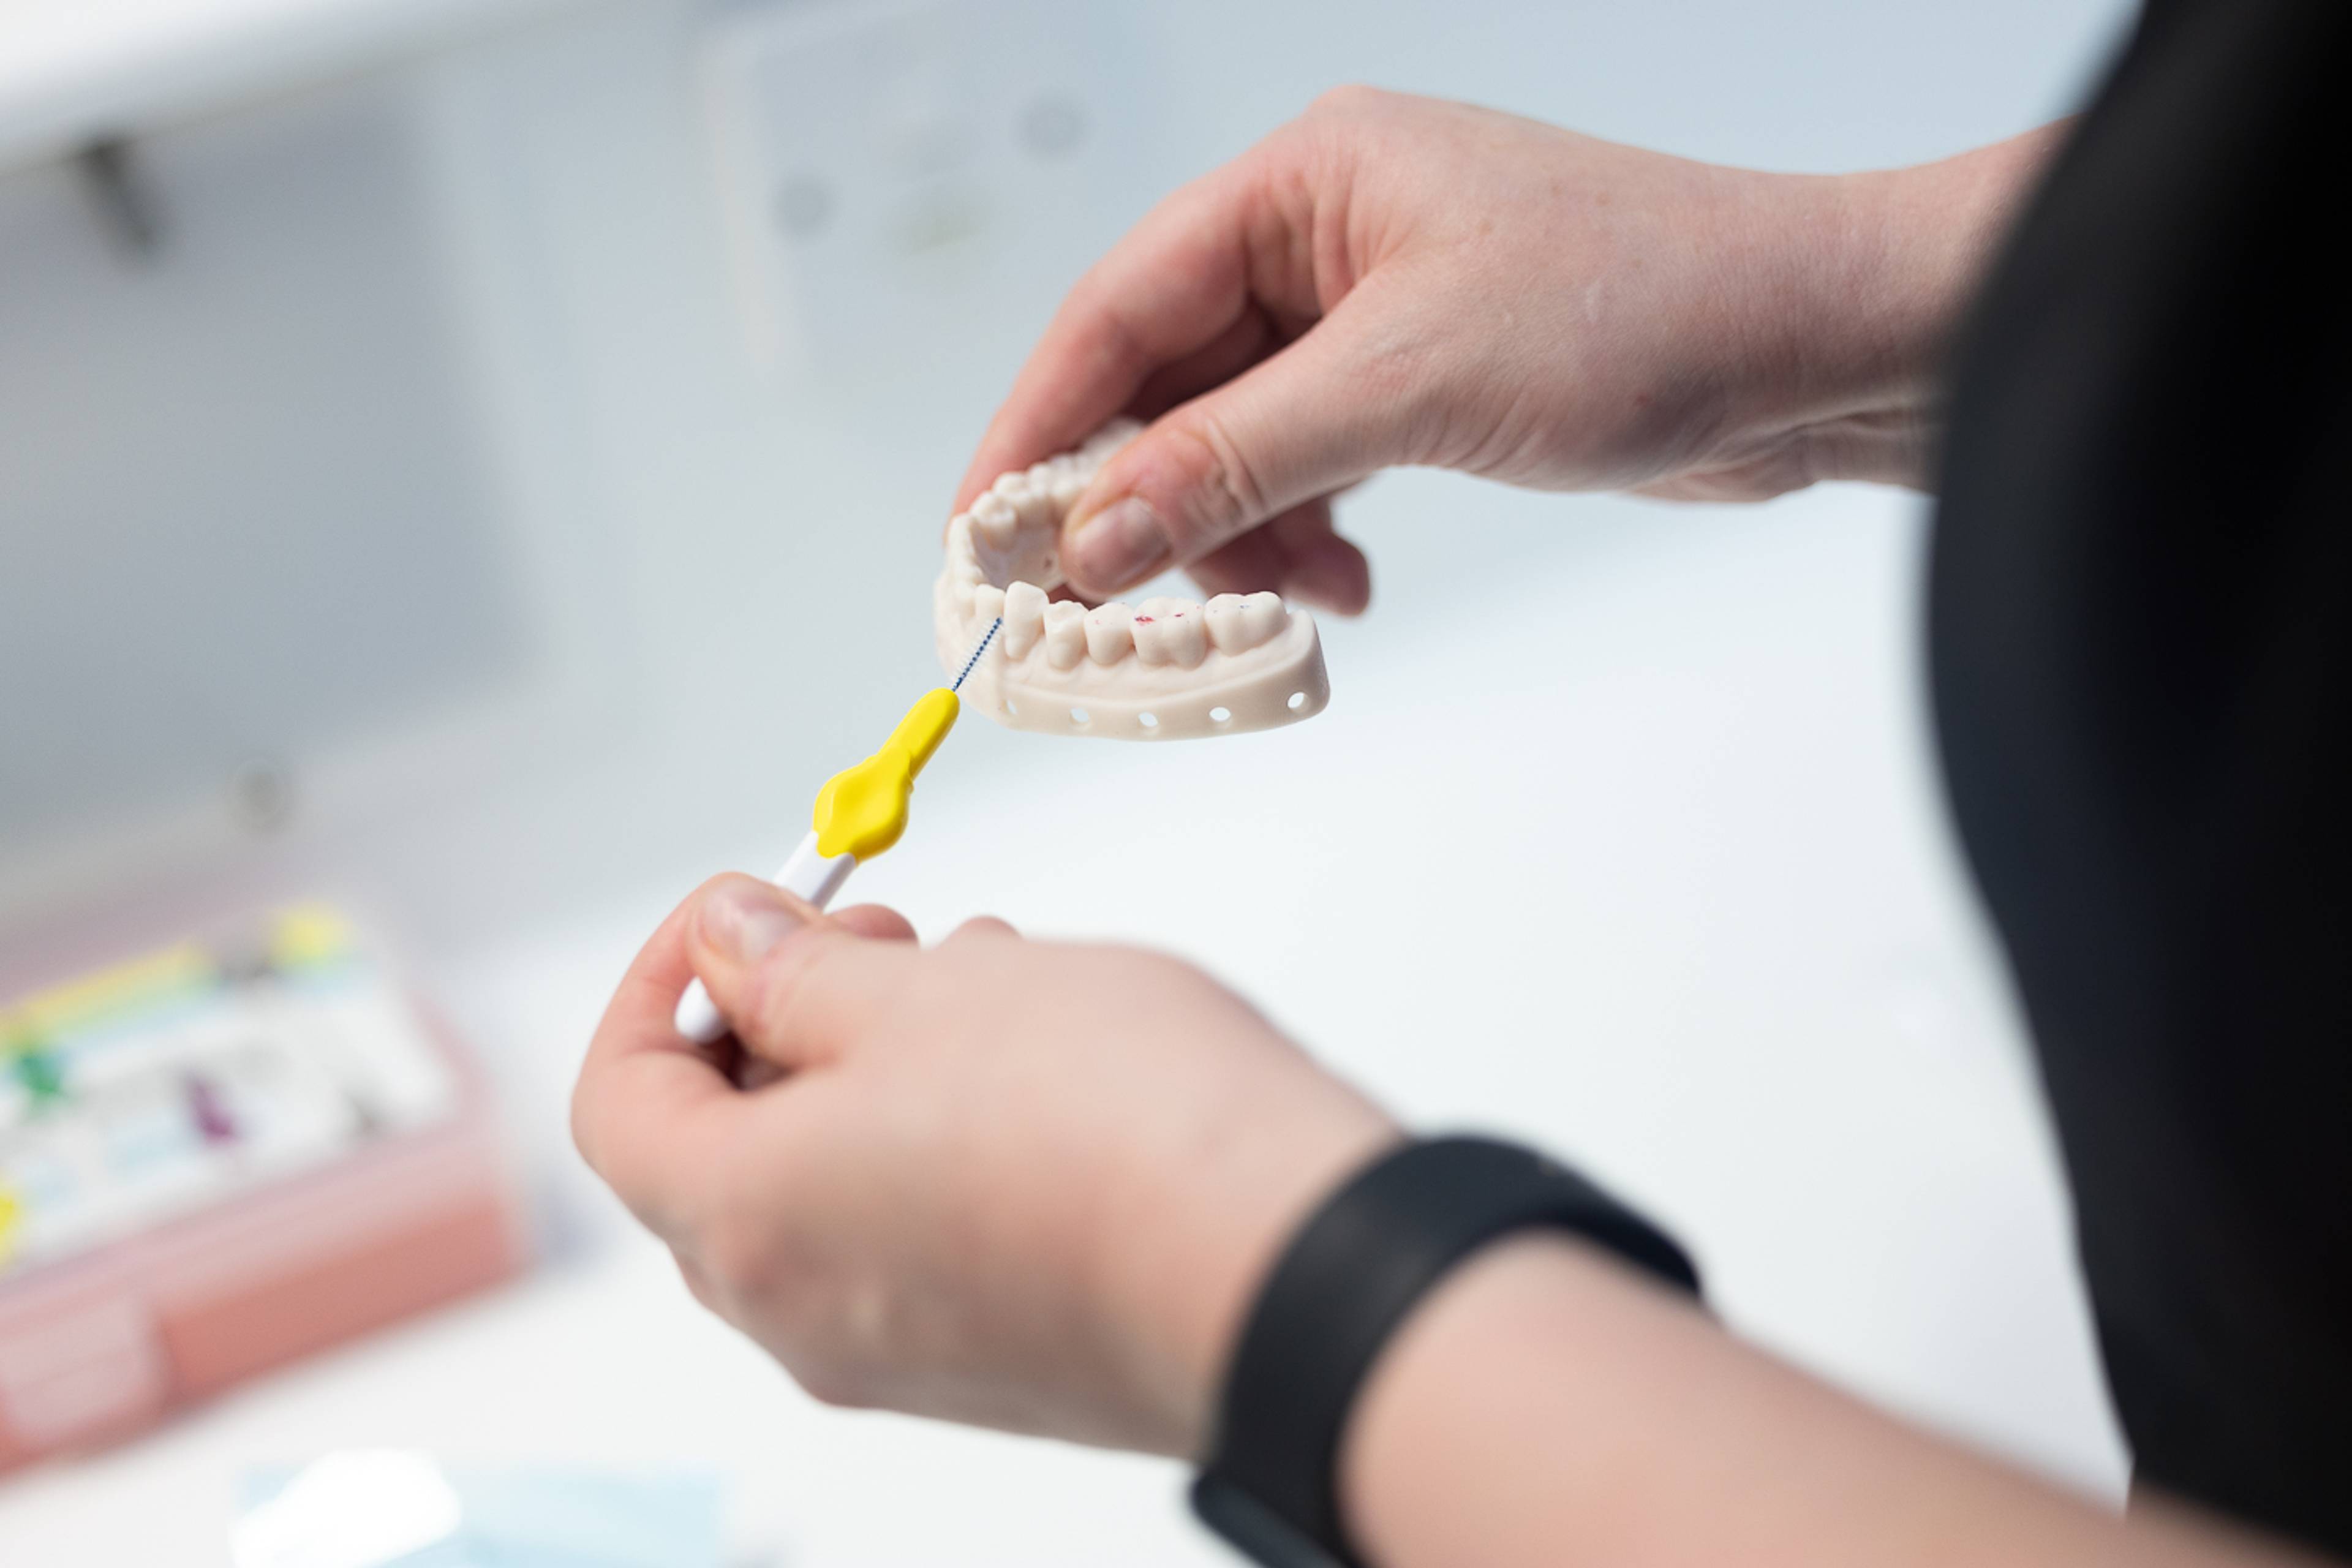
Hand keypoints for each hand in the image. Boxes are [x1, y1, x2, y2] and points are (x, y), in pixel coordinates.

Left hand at [572, 874, 1396, 1455]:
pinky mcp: (999, 1358)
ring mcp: (903, 1353)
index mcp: (748, 1221)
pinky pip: (920, 1234)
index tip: (737, 912)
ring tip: (987, 980)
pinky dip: (944, 1137)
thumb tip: (730, 946)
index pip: (619, 1103)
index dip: (659, 983)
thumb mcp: (926, 991)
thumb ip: (800, 973)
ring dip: (881, 1066)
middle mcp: (804, 1314)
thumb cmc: (1114, 1126)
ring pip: (835, 1185)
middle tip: (876, 935)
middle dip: (785, 1019)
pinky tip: (1044, 1064)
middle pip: (725, 1150)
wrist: (1291, 1267)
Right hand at [955, 88, 2055, 607]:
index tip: (979, 536)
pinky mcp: (1417, 384)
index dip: (1036, 427)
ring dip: (1239, 537)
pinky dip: (1305, 535)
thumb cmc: (1647, 305)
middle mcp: (1325, 238)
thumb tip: (1095, 535)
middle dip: (1144, 504)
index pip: (1118, 310)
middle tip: (1106, 613)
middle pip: (1165, 385)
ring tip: (1285, 599)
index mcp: (1305, 183)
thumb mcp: (1412, 385)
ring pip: (1234, 444)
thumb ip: (1239, 461)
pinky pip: (1306, 469)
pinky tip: (1341, 583)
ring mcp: (1371, 314)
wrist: (1814, 347)